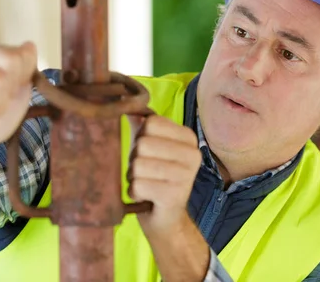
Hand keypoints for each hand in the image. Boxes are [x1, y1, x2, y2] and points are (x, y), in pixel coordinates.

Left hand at [128, 115, 201, 236]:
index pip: (151, 122)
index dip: (140, 137)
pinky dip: (134, 192)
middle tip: (145, 172)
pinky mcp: (174, 196)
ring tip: (146, 184)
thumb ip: (142, 124)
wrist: (167, 219)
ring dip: (133, 177)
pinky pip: (137, 186)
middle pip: (142, 144)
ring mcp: (186, 176)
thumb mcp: (150, 147)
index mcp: (188, 137)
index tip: (148, 153)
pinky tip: (145, 197)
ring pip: (138, 165)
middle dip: (134, 160)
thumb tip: (127, 101)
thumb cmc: (155, 177)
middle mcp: (192, 154)